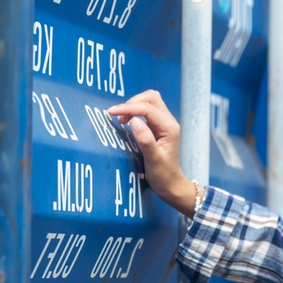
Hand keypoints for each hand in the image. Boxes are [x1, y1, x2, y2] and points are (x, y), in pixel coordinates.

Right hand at [107, 90, 198, 216]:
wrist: (171, 184)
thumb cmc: (163, 175)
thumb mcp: (153, 160)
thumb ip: (145, 140)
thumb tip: (135, 121)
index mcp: (169, 128)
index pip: (148, 108)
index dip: (128, 108)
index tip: (111, 113)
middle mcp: (169, 122)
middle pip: (151, 98)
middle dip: (132, 102)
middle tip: (118, 116)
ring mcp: (164, 124)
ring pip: (149, 102)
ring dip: (133, 106)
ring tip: (121, 119)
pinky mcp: (158, 127)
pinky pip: (146, 111)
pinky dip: (134, 111)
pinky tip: (126, 122)